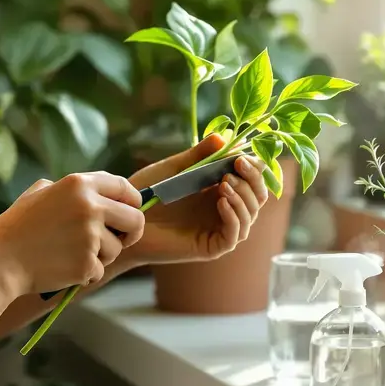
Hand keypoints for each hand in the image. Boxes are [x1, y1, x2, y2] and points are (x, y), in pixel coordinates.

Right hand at [0, 172, 145, 296]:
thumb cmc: (17, 227)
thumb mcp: (40, 193)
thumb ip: (71, 190)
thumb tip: (100, 193)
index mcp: (79, 184)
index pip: (125, 188)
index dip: (134, 202)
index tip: (131, 213)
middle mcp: (89, 207)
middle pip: (135, 220)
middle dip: (130, 233)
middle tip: (118, 241)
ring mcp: (90, 236)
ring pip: (116, 249)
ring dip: (100, 256)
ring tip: (70, 254)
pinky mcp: (87, 263)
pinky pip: (99, 271)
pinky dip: (85, 274)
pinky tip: (63, 267)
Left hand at [124, 134, 269, 266]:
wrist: (127, 219)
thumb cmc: (147, 193)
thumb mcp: (175, 168)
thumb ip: (199, 154)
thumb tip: (225, 138)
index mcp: (219, 188)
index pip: (252, 179)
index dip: (255, 167)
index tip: (242, 156)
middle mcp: (224, 209)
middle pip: (258, 197)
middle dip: (252, 181)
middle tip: (235, 167)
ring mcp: (219, 228)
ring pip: (250, 216)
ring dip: (243, 198)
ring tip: (224, 184)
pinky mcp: (211, 247)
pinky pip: (234, 235)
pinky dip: (234, 218)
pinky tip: (222, 203)